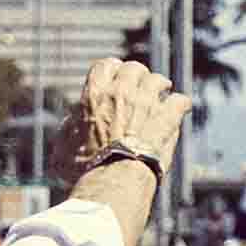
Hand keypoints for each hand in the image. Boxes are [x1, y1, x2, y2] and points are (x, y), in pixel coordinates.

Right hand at [65, 60, 190, 176]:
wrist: (114, 179)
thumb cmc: (86, 168)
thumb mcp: (64, 146)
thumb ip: (69, 127)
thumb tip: (72, 121)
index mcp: (95, 94)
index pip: (105, 65)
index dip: (112, 70)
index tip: (116, 75)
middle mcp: (122, 92)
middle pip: (134, 68)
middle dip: (138, 76)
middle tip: (140, 87)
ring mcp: (147, 102)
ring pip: (158, 80)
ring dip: (160, 87)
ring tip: (162, 93)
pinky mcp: (168, 117)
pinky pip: (180, 101)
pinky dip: (180, 105)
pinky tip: (180, 109)